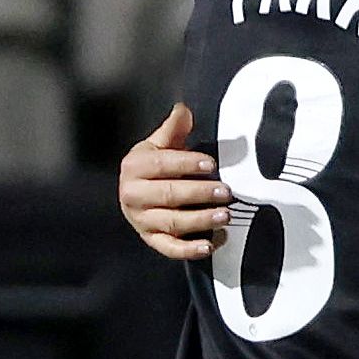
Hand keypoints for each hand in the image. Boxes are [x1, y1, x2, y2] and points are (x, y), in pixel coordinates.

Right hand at [120, 103, 228, 260]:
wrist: (137, 192)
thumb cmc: (153, 166)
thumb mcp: (160, 143)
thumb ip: (174, 128)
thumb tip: (183, 109)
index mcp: (134, 167)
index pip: (161, 164)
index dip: (186, 164)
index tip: (210, 164)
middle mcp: (133, 195)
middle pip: (168, 195)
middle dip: (199, 193)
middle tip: (225, 191)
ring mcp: (141, 220)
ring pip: (172, 223)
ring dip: (200, 220)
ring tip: (225, 216)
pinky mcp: (151, 240)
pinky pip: (170, 248)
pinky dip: (190, 250)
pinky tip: (210, 245)